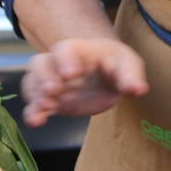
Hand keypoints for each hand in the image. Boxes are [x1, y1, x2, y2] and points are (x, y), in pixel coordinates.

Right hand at [20, 37, 147, 126]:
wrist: (107, 75)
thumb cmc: (116, 64)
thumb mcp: (127, 64)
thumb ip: (130, 76)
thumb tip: (137, 89)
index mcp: (80, 50)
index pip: (66, 49)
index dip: (66, 59)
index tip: (71, 74)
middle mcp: (60, 64)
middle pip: (41, 62)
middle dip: (44, 76)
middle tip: (53, 91)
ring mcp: (53, 81)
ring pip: (32, 81)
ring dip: (35, 94)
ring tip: (45, 107)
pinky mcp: (51, 100)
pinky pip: (34, 103)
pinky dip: (32, 111)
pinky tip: (36, 121)